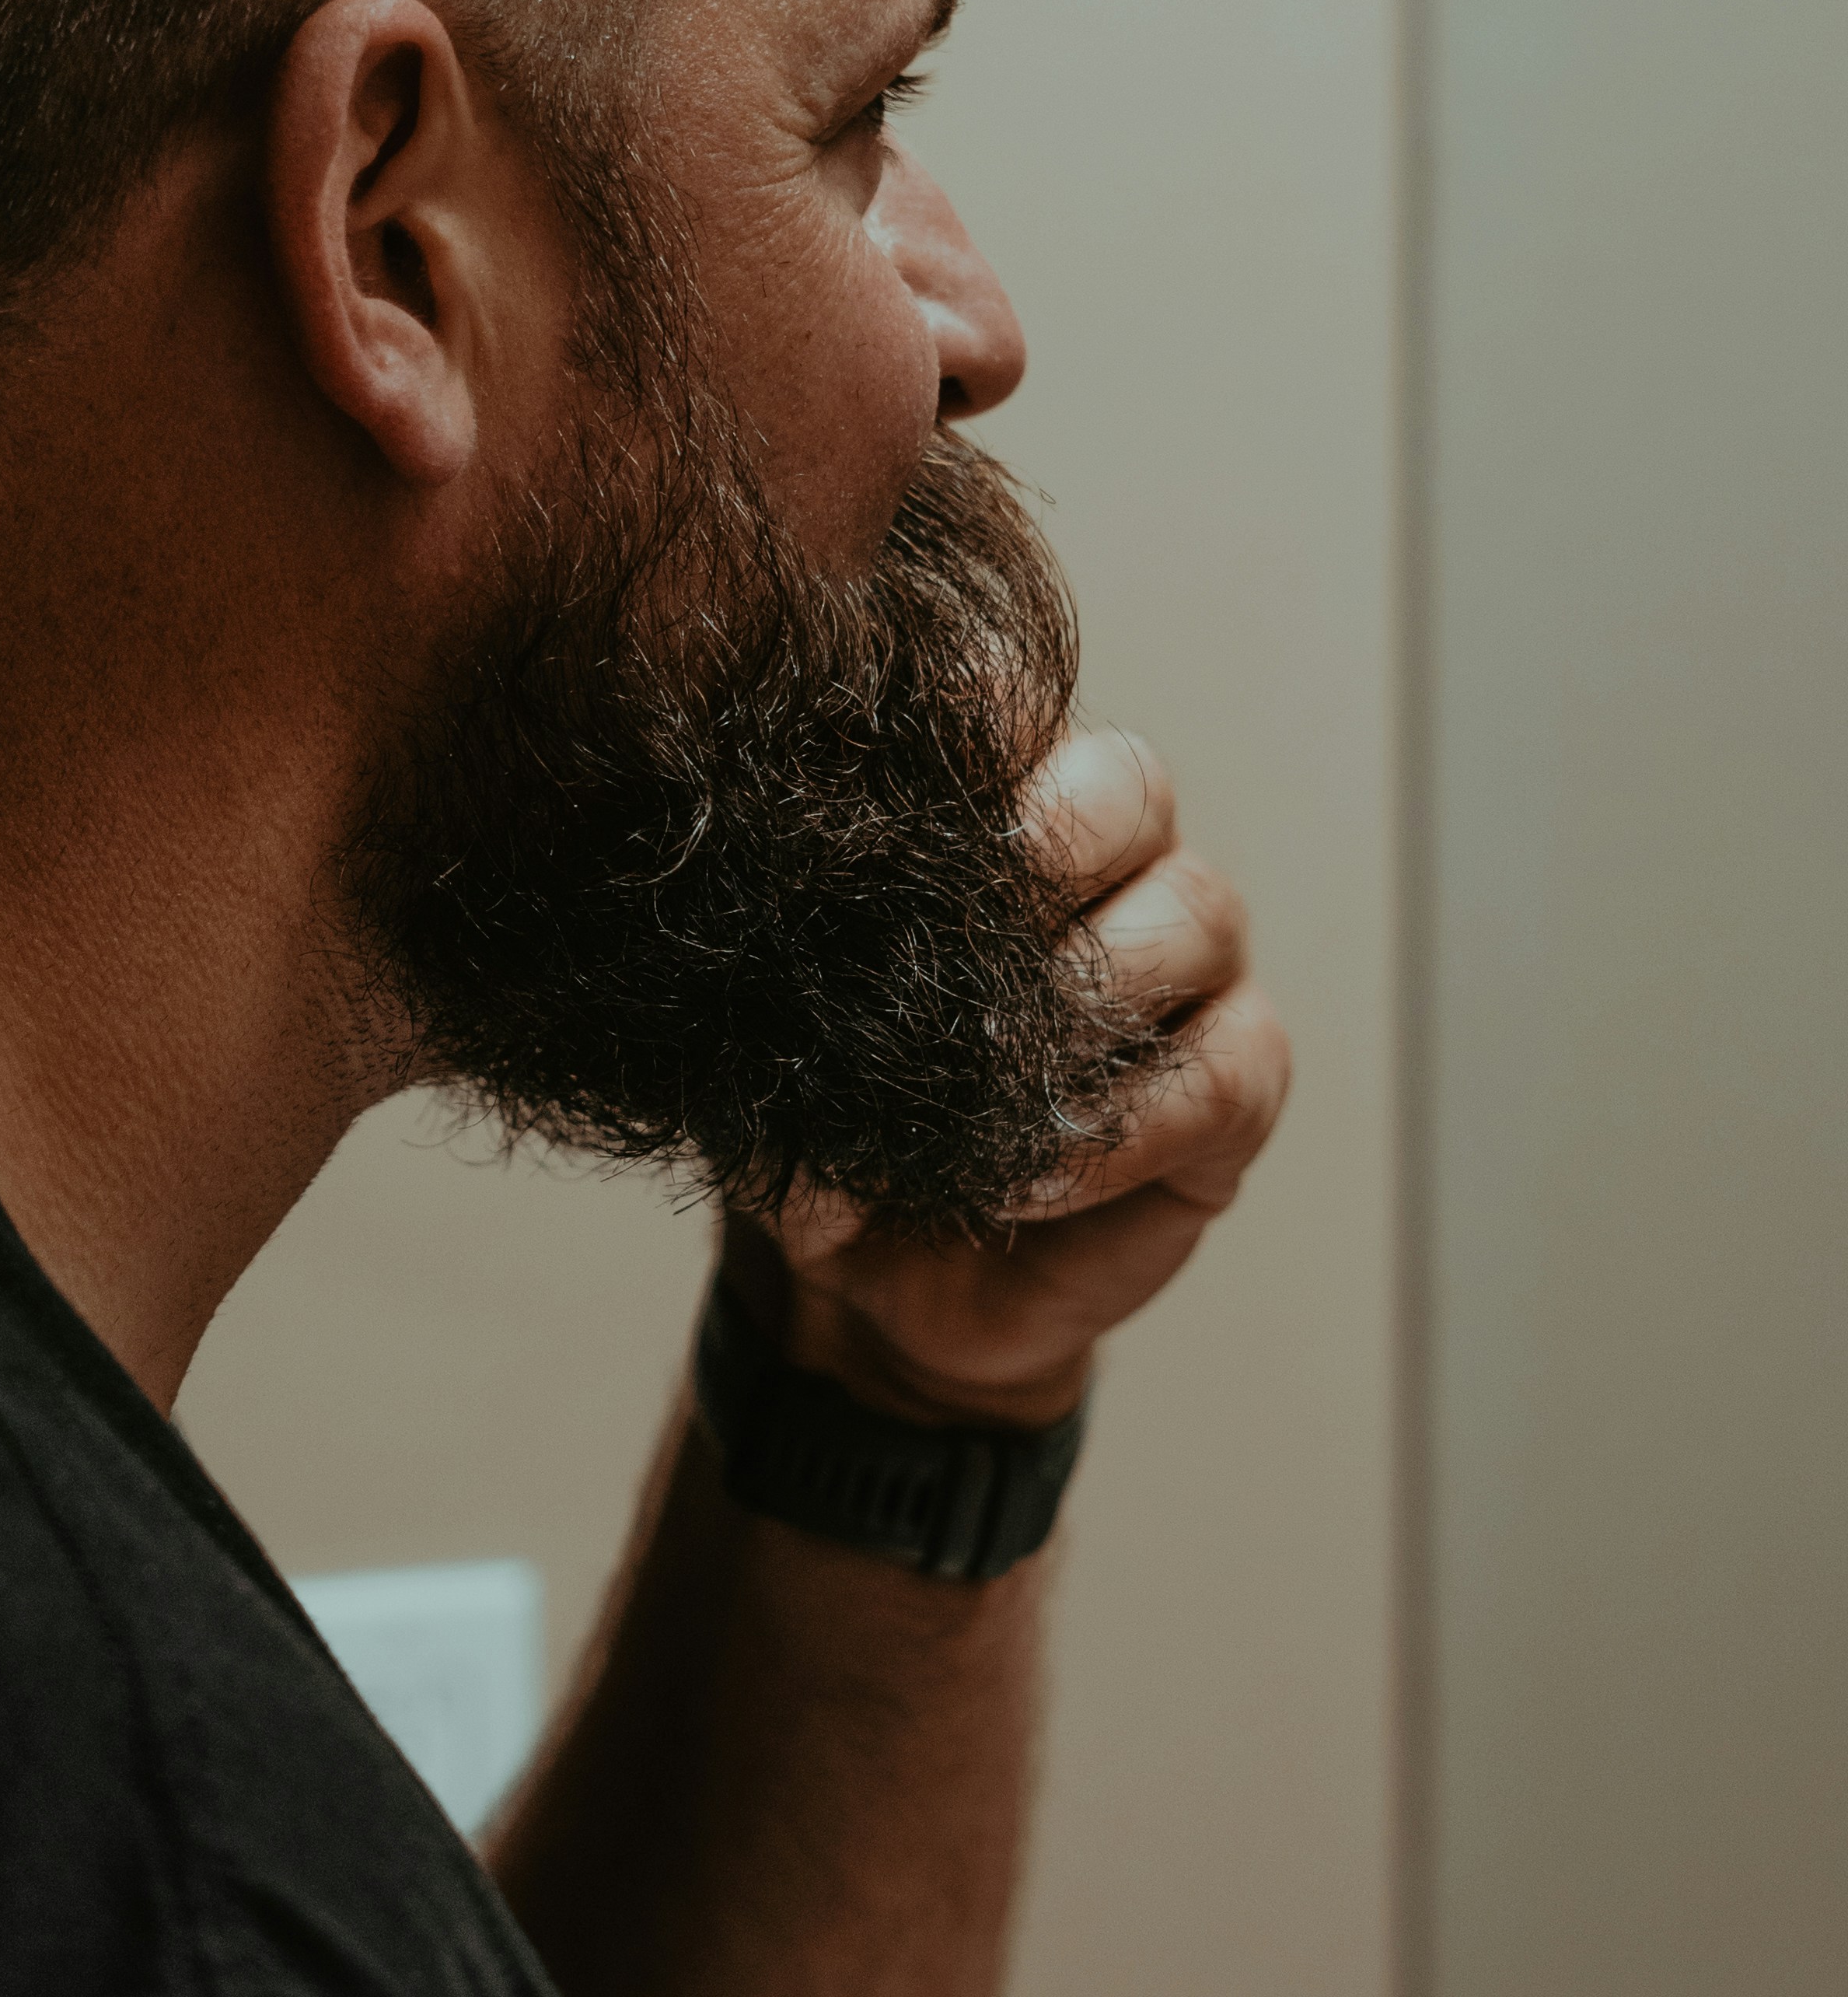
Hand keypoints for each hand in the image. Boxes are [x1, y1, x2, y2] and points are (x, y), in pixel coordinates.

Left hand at [744, 723, 1291, 1427]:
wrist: (877, 1291)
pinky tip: (1022, 1177)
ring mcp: (1190, 969)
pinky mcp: (1236, 1088)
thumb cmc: (825, 1132)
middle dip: (1049, 839)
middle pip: (1129, 781)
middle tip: (961, 927)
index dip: (972, 724)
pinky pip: (1221, 1075)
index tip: (894, 796)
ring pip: (1195, 912)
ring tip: (982, 1083)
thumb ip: (762, 1002)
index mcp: (995, 816)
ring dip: (1084, 994)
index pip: (1010, 706)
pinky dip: (1121, 1125)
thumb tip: (776, 985)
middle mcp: (1112, 865)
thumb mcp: (761, 1060)